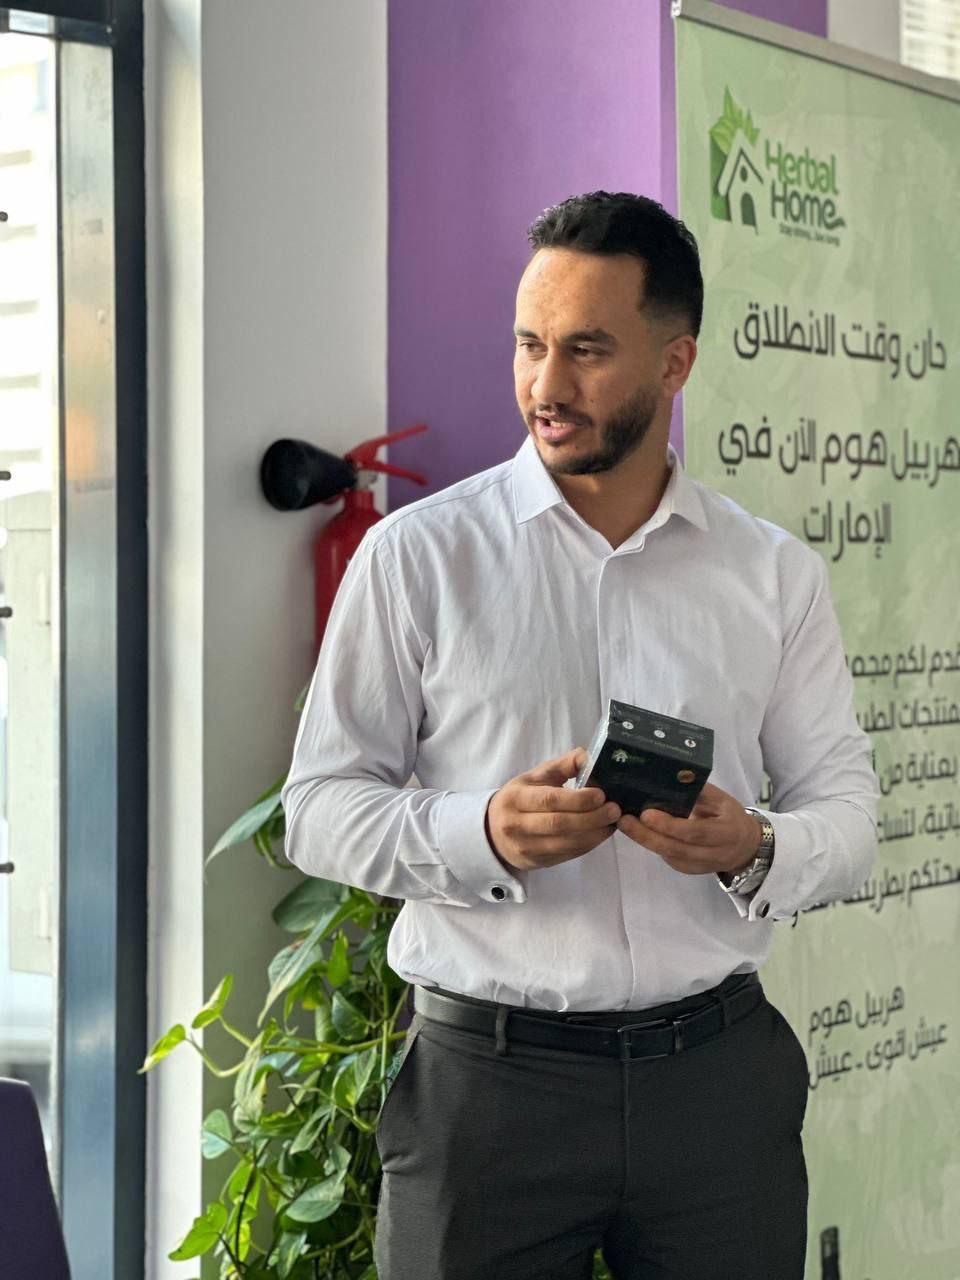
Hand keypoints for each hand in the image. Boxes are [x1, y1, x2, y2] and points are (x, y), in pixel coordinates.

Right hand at [486, 748, 621, 870]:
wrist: (492, 831)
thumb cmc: (520, 798)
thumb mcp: (535, 777)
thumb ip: (563, 765)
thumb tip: (590, 756)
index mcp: (515, 798)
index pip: (548, 799)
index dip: (577, 799)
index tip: (601, 795)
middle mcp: (516, 825)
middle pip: (559, 824)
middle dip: (591, 818)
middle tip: (614, 810)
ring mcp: (525, 847)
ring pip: (565, 843)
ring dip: (594, 834)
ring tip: (613, 822)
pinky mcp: (536, 863)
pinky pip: (567, 855)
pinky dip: (588, 845)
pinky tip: (601, 834)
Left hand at [617, 782, 760, 875]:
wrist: (745, 847)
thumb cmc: (730, 816)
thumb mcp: (721, 800)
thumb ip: (698, 792)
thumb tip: (670, 778)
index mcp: (726, 833)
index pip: (694, 832)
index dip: (669, 825)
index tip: (646, 813)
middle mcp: (713, 854)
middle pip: (675, 848)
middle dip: (646, 835)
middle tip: (624, 820)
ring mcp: (699, 866)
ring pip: (668, 855)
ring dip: (644, 839)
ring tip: (624, 823)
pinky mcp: (688, 870)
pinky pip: (667, 857)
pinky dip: (651, 844)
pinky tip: (636, 830)